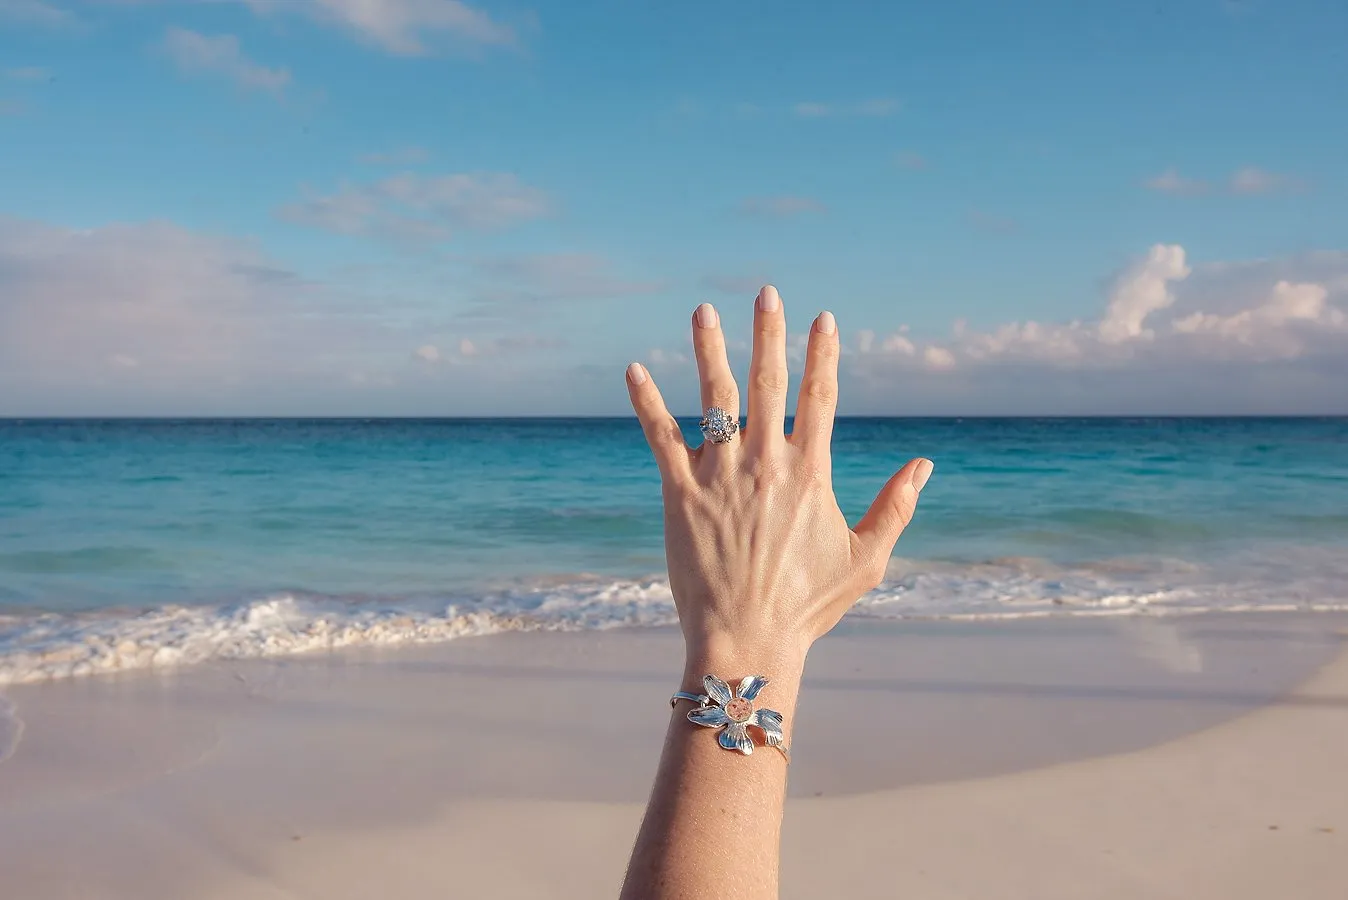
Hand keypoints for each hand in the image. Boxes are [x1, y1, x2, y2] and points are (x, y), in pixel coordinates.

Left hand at [625, 285, 932, 673]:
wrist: (746, 642)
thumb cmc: (807, 608)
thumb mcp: (866, 561)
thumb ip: (896, 507)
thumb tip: (925, 463)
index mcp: (810, 472)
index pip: (820, 397)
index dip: (823, 354)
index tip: (824, 318)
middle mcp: (766, 462)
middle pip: (767, 382)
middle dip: (768, 333)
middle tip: (766, 292)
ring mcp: (720, 475)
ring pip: (714, 397)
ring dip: (709, 350)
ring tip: (704, 311)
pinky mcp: (680, 494)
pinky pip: (660, 437)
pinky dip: (646, 402)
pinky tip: (633, 370)